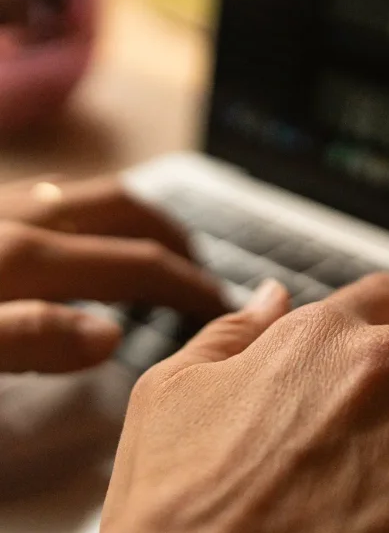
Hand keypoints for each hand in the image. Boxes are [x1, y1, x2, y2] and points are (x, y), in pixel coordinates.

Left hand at [0, 175, 226, 372]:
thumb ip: (30, 338)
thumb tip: (110, 339)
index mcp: (23, 257)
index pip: (136, 265)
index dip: (188, 286)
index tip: (222, 307)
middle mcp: (23, 216)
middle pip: (126, 210)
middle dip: (174, 240)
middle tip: (198, 275)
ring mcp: (3, 202)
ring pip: (91, 194)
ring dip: (138, 220)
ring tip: (153, 253)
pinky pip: (56, 193)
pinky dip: (93, 213)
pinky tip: (83, 236)